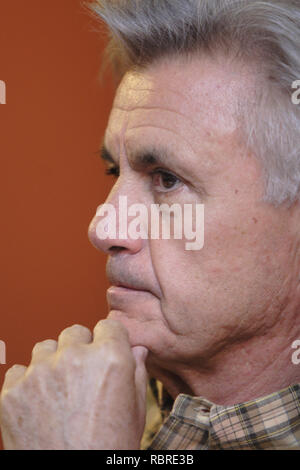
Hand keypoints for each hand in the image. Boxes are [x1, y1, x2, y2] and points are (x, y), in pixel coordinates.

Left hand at [0, 319, 147, 449]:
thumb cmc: (108, 451)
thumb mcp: (135, 413)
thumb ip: (136, 373)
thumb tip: (137, 350)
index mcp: (109, 359)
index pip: (108, 326)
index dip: (109, 340)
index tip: (106, 351)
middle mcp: (73, 359)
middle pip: (75, 333)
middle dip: (80, 349)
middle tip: (81, 377)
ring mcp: (39, 374)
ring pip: (45, 348)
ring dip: (52, 363)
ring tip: (59, 392)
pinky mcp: (12, 392)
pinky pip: (19, 372)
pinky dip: (27, 384)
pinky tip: (38, 404)